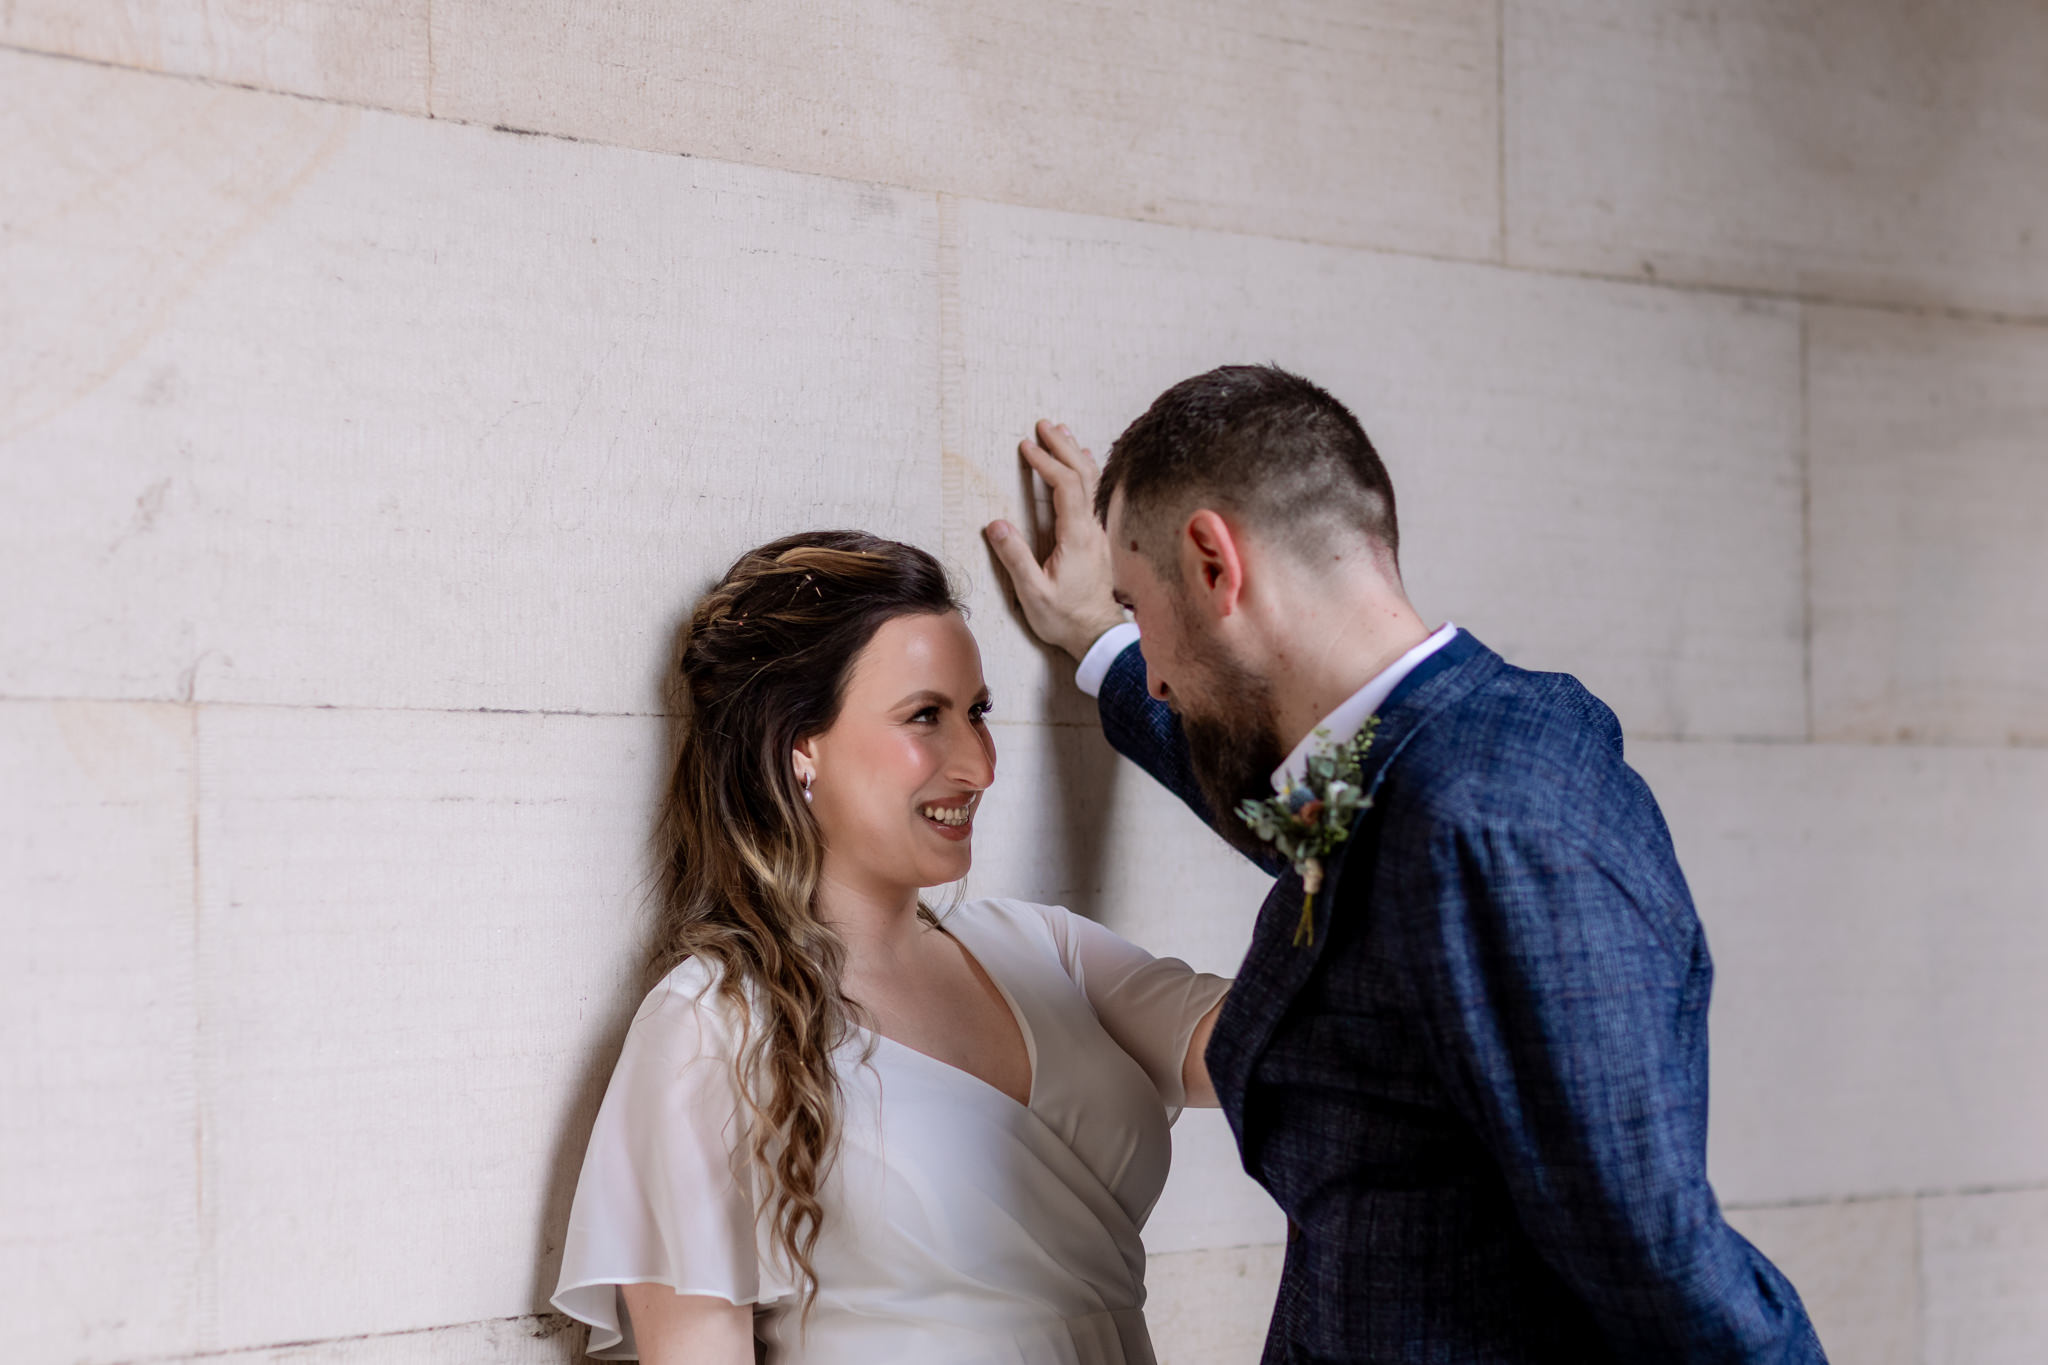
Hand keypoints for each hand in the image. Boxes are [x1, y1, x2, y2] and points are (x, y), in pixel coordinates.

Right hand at [984, 420, 1126, 661]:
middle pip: (1083, 475)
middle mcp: (1093, 528)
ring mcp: (1099, 532)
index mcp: (1077, 536)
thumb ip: (1015, 558)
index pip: (1065, 486)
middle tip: (1044, 425)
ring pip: (1093, 482)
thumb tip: (995, 524)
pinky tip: (1082, 463)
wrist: (1098, 636)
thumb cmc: (1066, 618)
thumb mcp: (1034, 593)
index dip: (1046, 462)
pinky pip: (1095, 494)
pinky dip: (1086, 471)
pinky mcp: (1099, 538)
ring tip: (1061, 433)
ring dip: (1076, 454)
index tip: (1027, 446)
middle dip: (1063, 446)